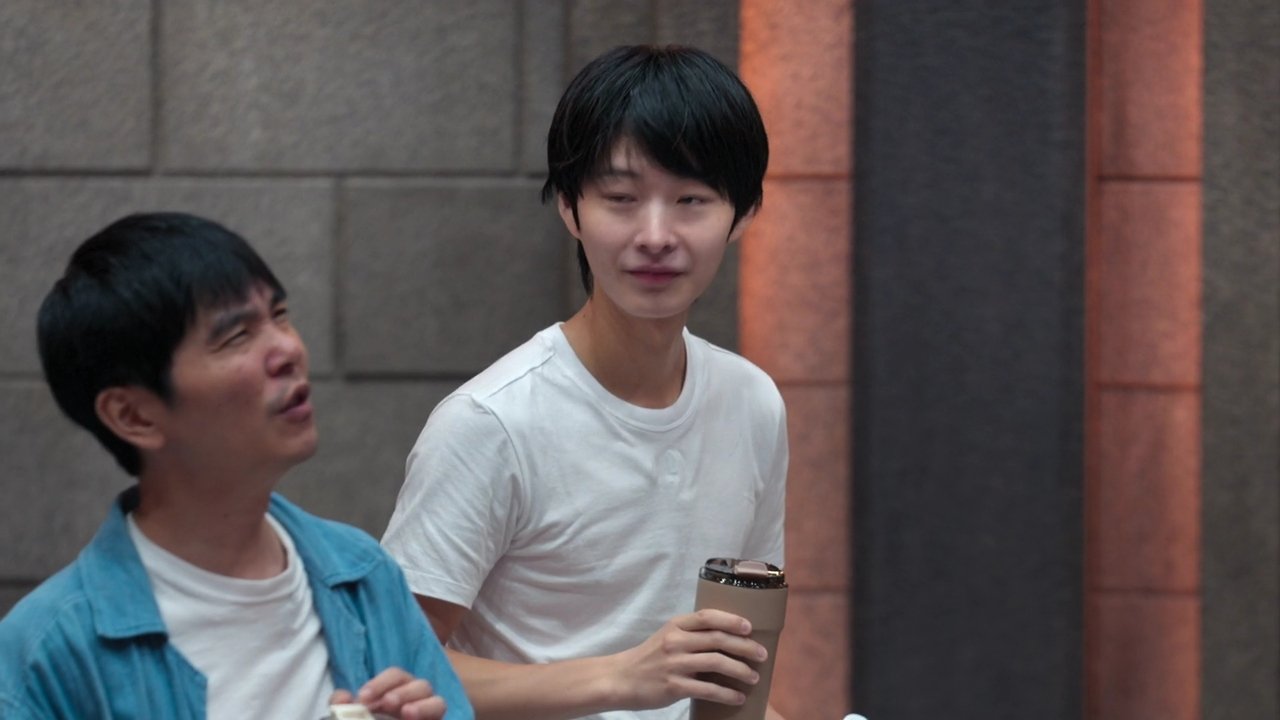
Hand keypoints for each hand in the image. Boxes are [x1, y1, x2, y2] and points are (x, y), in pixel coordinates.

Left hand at [330, 667, 446, 719]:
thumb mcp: (349, 716)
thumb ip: (342, 706)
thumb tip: (342, 698)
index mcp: (397, 692)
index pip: (396, 675)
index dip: (381, 683)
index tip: (363, 698)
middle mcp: (416, 700)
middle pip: (420, 684)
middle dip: (403, 692)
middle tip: (386, 704)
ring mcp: (427, 713)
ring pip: (438, 700)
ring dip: (422, 704)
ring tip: (406, 713)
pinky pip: (440, 712)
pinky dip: (429, 711)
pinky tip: (413, 718)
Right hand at [611, 609, 765, 709]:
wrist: (621, 679)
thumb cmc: (649, 658)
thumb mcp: (667, 637)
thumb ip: (691, 635)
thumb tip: (727, 638)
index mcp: (676, 625)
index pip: (707, 616)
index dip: (731, 620)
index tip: (750, 627)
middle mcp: (675, 641)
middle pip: (717, 639)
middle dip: (744, 646)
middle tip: (762, 655)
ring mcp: (674, 663)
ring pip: (716, 662)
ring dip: (740, 670)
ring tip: (754, 677)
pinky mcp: (674, 686)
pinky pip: (707, 689)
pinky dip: (726, 693)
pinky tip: (737, 697)